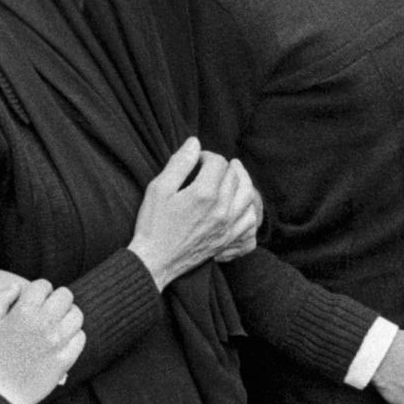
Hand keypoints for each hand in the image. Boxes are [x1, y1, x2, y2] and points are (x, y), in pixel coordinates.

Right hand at [0, 271, 85, 403]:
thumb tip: (17, 286)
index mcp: (24, 312)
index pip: (44, 285)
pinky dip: (74, 336)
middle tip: (48, 311)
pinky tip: (62, 341)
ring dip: (68, 316)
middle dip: (56, 299)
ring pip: (77, 314)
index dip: (39, 290)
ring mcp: (58, 341)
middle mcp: (44, 323)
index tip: (35, 300)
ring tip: (57, 324)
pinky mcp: (66, 358)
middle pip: (65, 295)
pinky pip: (80, 337)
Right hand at [129, 138, 260, 289]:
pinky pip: (250, 221)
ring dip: (242, 183)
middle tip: (212, 166)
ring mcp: (228, 227)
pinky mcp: (228, 240)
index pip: (218, 163)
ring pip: (248, 197)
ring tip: (232, 177)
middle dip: (224, 166)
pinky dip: (248, 209)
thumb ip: (179, 163)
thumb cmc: (153, 224)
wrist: (154, 261)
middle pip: (235, 176)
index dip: (207, 156)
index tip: (197, 160)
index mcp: (204, 194)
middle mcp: (222, 210)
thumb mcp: (159, 189)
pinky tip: (239, 204)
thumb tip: (195, 142)